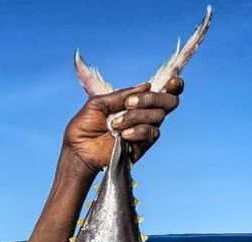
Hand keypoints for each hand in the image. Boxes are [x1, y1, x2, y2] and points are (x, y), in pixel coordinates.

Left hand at [62, 77, 183, 173]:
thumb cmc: (84, 127)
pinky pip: (151, 133)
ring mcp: (144, 130)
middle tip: (130, 103)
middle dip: (153, 98)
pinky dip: (138, 130)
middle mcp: (144, 115)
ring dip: (135, 116)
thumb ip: (121, 95)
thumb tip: (145, 86)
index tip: (173, 80)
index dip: (173, 85)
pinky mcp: (143, 146)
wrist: (78, 150)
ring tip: (115, 124)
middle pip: (168, 102)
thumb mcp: (98, 104)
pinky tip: (123, 134)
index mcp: (134, 103)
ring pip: (158, 116)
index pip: (162, 92)